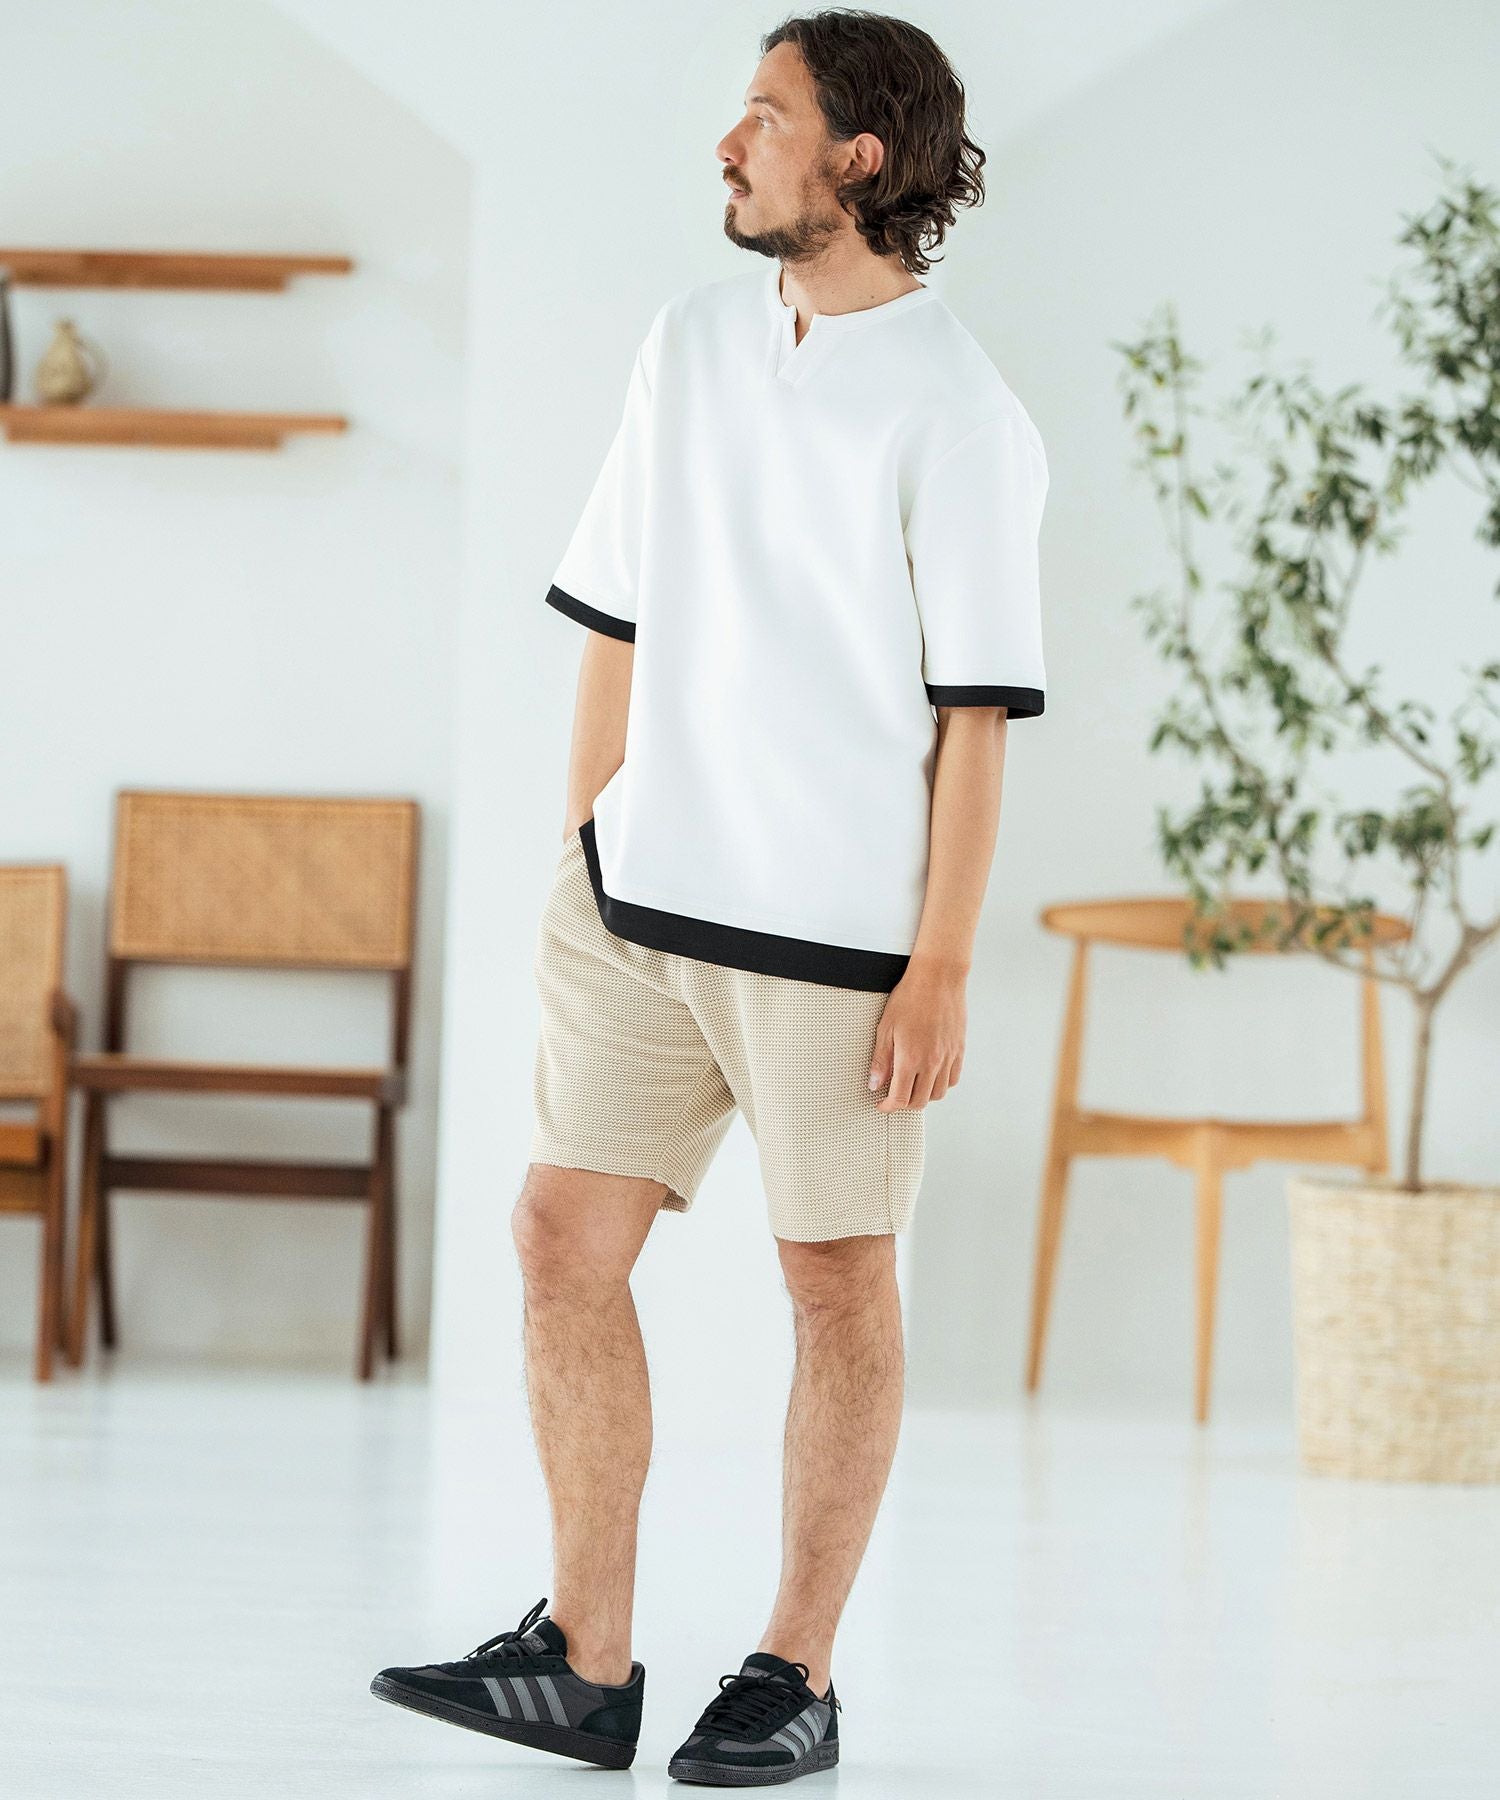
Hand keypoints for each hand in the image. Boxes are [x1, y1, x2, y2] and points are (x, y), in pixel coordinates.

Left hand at [869, 961, 965, 1110]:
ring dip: (923, 1096)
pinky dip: (941, 1084)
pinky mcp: (959, 1049)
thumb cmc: (910, 997)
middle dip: (904, 1105)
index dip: (888, 1106)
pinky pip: (953, 1079)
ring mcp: (948, 1057)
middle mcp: (932, 1062)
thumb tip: (875, 1083)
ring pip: (938, 1093)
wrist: (938, 978)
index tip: (881, 1104)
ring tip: (912, 1087)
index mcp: (911, 1059)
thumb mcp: (886, 1027)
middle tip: (894, 1097)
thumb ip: (881, 1060)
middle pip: (920, 1101)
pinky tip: (931, 1076)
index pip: (900, 1098)